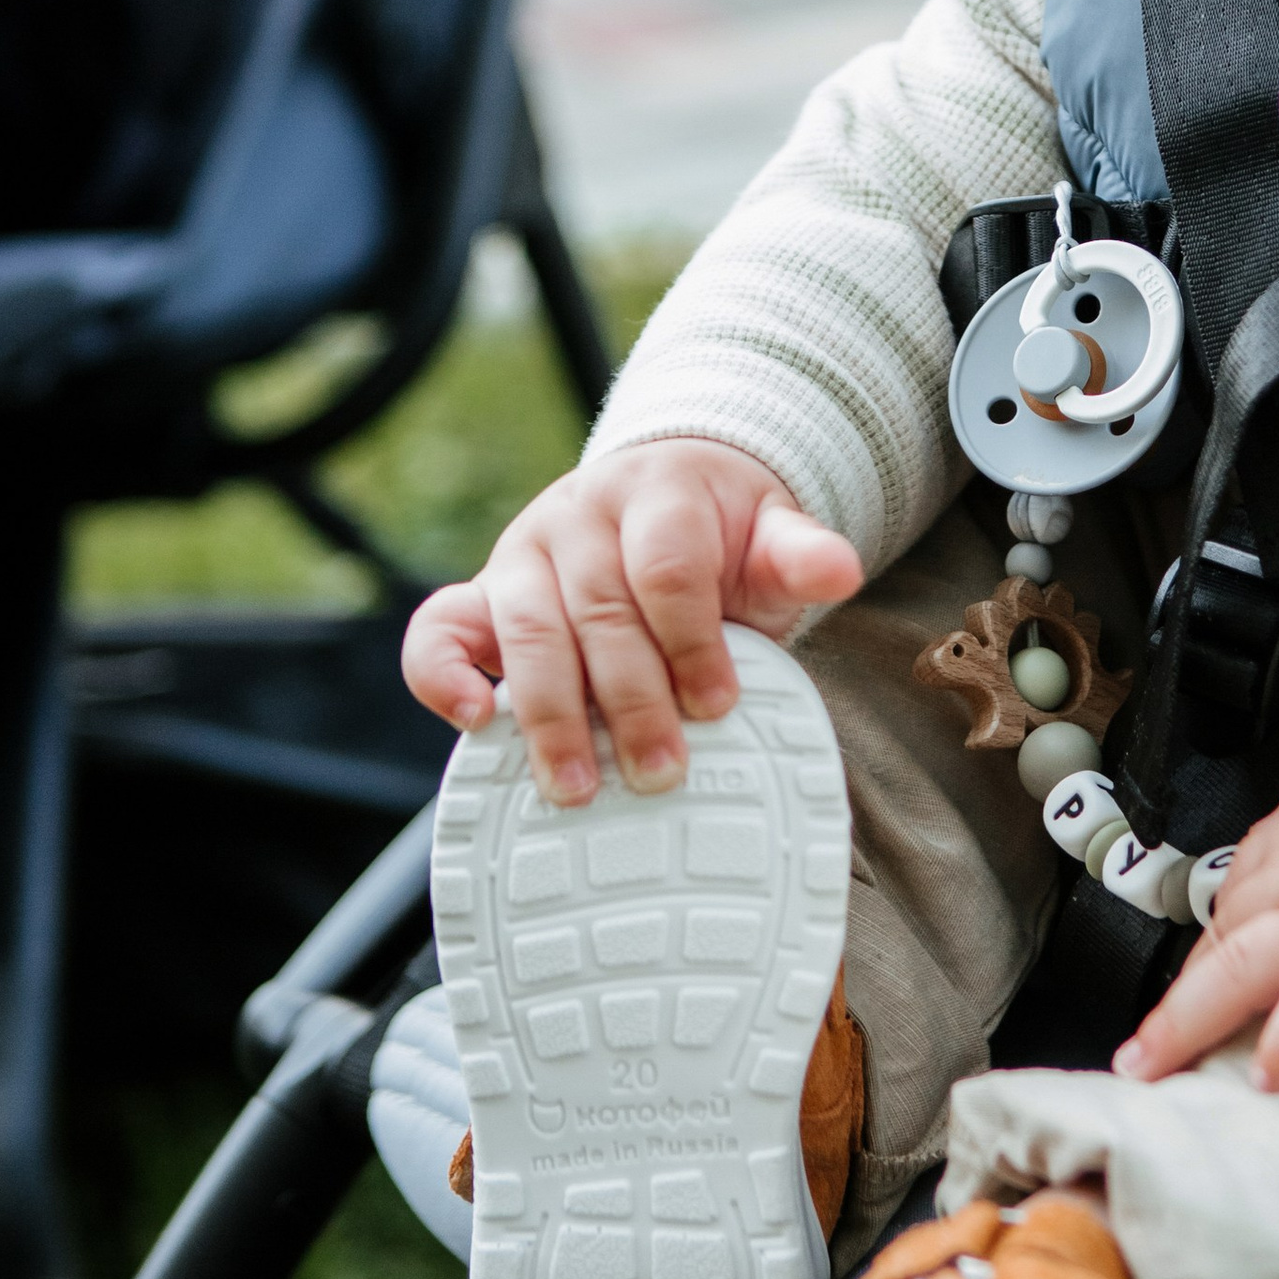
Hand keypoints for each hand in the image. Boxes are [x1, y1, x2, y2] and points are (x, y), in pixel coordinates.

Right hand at [400, 439, 862, 803]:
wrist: (667, 496)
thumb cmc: (722, 541)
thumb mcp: (770, 540)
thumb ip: (799, 557)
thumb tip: (840, 568)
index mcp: (657, 492)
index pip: (666, 567)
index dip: (692, 640)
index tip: (720, 705)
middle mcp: (580, 515)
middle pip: (598, 608)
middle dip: (630, 698)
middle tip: (660, 771)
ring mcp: (523, 552)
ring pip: (526, 628)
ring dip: (550, 713)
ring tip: (578, 786)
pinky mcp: (480, 593)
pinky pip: (438, 629)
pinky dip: (441, 674)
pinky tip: (474, 721)